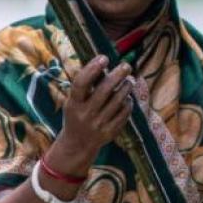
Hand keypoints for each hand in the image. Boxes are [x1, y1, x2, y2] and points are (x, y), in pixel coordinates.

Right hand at [50, 56, 132, 174]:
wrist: (77, 144)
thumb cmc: (76, 115)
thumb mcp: (73, 102)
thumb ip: (85, 86)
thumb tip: (103, 64)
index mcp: (73, 104)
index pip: (81, 83)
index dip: (92, 69)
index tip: (104, 58)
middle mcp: (85, 114)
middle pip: (104, 90)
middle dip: (117, 75)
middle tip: (126, 66)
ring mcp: (98, 124)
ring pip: (117, 101)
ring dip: (126, 87)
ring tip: (129, 81)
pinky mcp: (109, 132)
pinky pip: (123, 113)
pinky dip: (128, 103)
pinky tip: (128, 98)